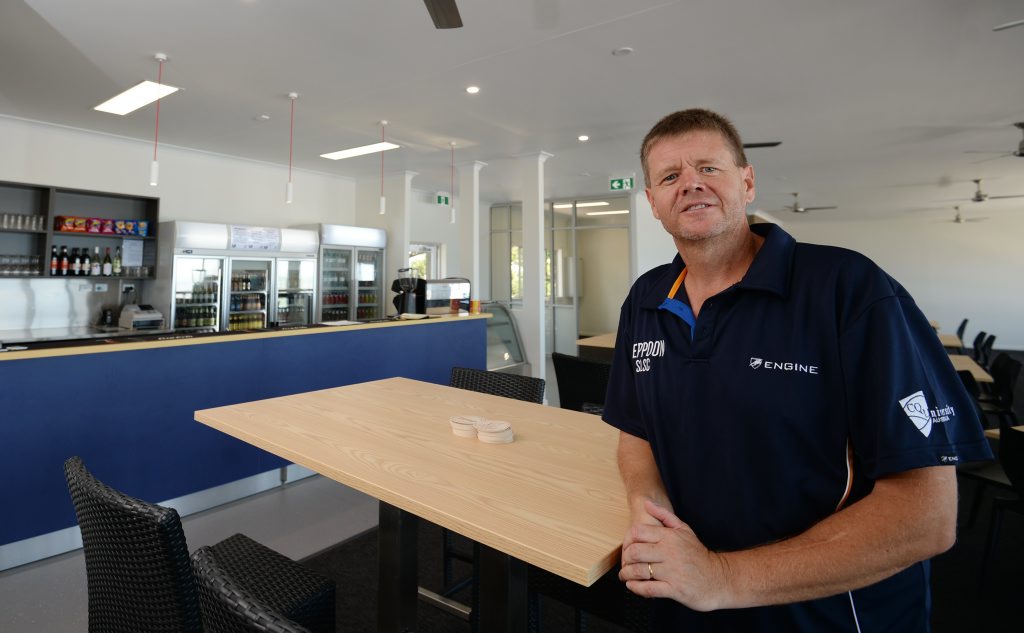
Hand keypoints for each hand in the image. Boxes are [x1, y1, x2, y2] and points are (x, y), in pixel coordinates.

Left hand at [618, 500, 732, 611]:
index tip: (627, 548)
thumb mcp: (684, 530)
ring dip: (627, 575)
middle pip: (635, 552)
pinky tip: (633, 586)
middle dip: (625, 559)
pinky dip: (636, 588)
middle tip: (625, 564)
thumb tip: (647, 503)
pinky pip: (648, 588)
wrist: (718, 578)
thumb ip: (664, 515)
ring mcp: (672, 571)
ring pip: (639, 571)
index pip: (638, 533)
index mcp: (670, 537)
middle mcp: (670, 552)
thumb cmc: (698, 555)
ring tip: (625, 576)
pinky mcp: (674, 589)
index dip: (627, 541)